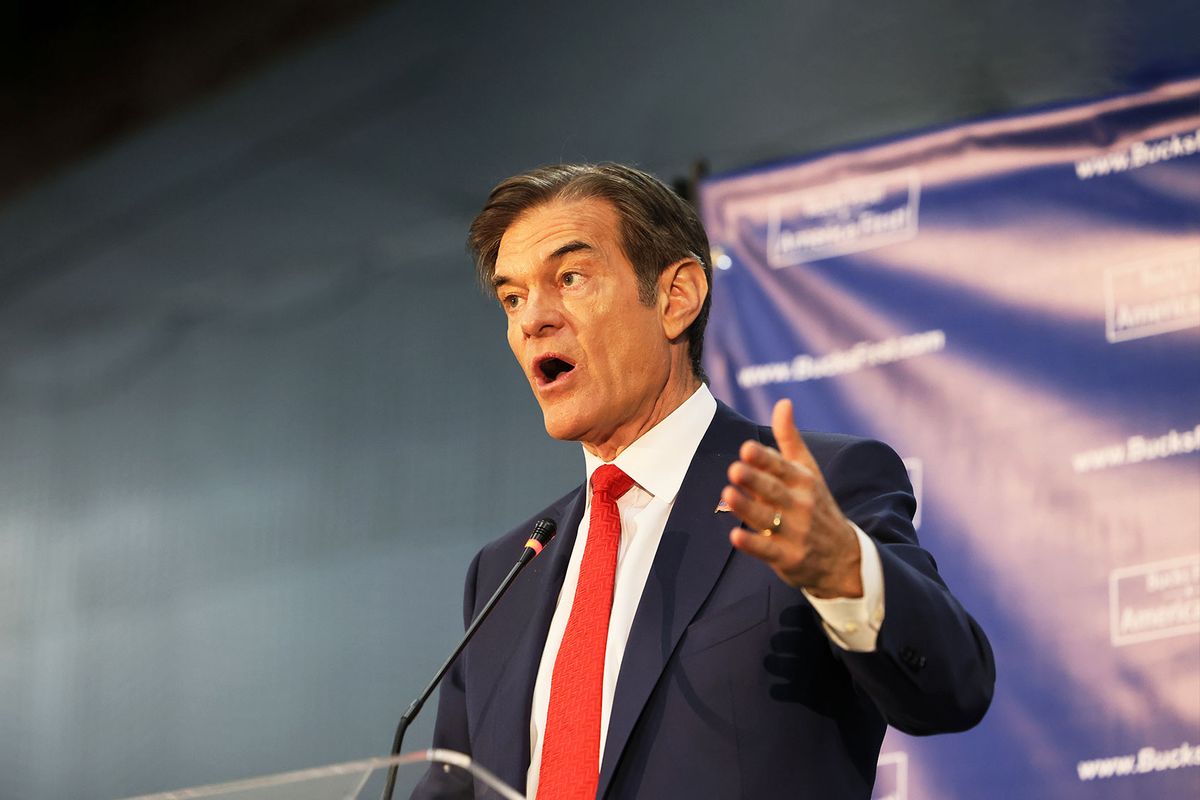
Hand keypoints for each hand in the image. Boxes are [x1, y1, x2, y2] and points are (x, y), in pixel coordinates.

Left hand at [723, 399, 863, 597]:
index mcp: (803, 481)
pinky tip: (735, 536)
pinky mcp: (788, 558)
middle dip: (755, 480)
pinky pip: (767, 550)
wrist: (843, 558)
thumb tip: (783, 402)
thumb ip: (790, 439)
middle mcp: (800, 505)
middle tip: (734, 469)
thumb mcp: (808, 472)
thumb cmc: (816, 506)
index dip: (764, 459)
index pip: (782, 467)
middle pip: (774, 491)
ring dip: (747, 507)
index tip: (746, 449)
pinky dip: (752, 544)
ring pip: (767, 518)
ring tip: (728, 494)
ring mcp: (795, 533)